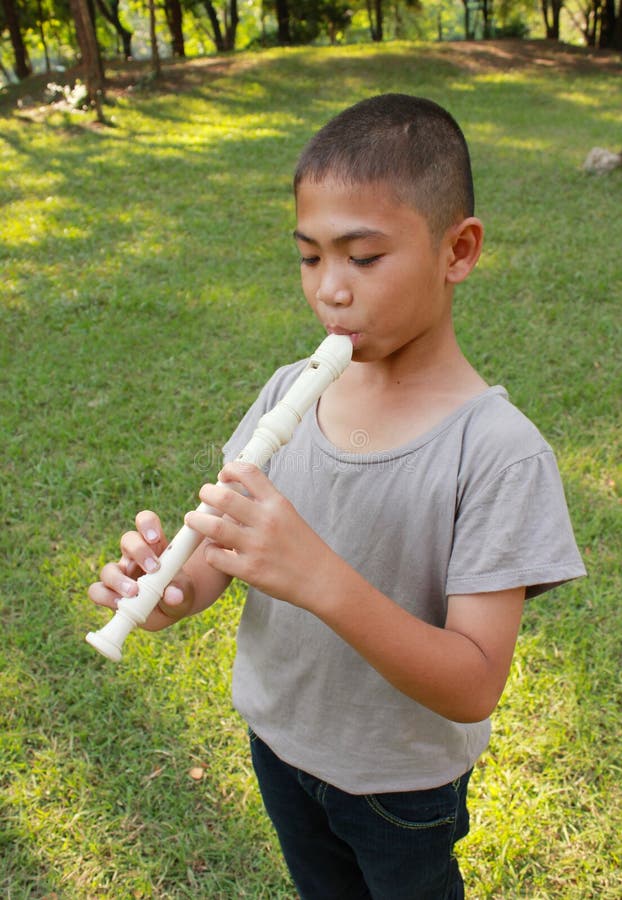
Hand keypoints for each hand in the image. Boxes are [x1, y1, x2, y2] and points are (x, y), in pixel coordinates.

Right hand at [88, 510, 194, 630]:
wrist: (170, 610)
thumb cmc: (177, 592)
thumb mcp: (185, 591)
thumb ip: (181, 591)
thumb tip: (173, 595)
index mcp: (154, 545)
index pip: (146, 522)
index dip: (147, 524)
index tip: (155, 538)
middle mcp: (134, 556)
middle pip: (127, 540)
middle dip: (139, 551)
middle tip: (154, 569)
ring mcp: (119, 574)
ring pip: (108, 568)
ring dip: (119, 580)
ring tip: (134, 592)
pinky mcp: (109, 593)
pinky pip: (97, 590)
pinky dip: (106, 597)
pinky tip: (120, 604)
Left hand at [184, 462, 336, 608]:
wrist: (321, 579)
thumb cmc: (302, 546)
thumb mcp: (288, 515)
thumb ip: (263, 503)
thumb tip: (232, 493)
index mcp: (277, 504)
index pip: (248, 472)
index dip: (230, 469)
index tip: (223, 475)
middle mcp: (266, 521)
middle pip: (223, 497)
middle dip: (206, 493)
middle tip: (204, 497)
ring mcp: (257, 546)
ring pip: (213, 527)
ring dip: (197, 521)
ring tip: (193, 519)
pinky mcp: (249, 570)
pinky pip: (215, 556)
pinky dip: (208, 551)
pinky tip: (213, 550)